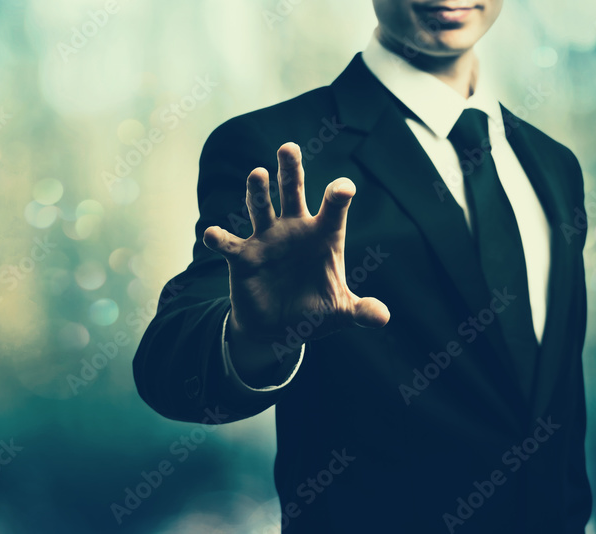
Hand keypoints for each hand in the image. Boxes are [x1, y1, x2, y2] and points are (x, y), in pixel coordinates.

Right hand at [203, 143, 389, 380]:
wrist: (280, 328)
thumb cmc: (315, 311)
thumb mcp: (341, 311)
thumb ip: (361, 310)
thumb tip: (383, 318)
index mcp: (322, 234)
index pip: (333, 208)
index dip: (338, 195)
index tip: (343, 189)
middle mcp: (293, 228)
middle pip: (291, 190)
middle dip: (290, 169)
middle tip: (288, 148)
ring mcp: (266, 239)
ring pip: (260, 206)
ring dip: (257, 191)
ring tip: (257, 174)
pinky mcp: (243, 257)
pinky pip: (228, 244)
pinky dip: (219, 238)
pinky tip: (212, 234)